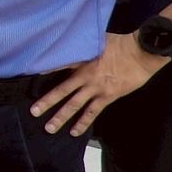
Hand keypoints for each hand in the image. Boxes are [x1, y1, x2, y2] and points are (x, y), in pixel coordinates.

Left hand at [29, 32, 162, 136]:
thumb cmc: (121, 43)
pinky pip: (92, 112)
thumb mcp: (98, 39)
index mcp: (82, 60)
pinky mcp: (107, 96)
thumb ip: (84, 45)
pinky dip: (83, 122)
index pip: (58, 66)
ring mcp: (96, 88)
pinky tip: (74, 131)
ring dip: (61, 117)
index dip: (44, 71)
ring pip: (74, 105)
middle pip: (62, 90)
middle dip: (47, 102)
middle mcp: (85, 76)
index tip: (29, 77)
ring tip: (49, 128)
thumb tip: (73, 41)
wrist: (142, 53)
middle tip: (34, 112)